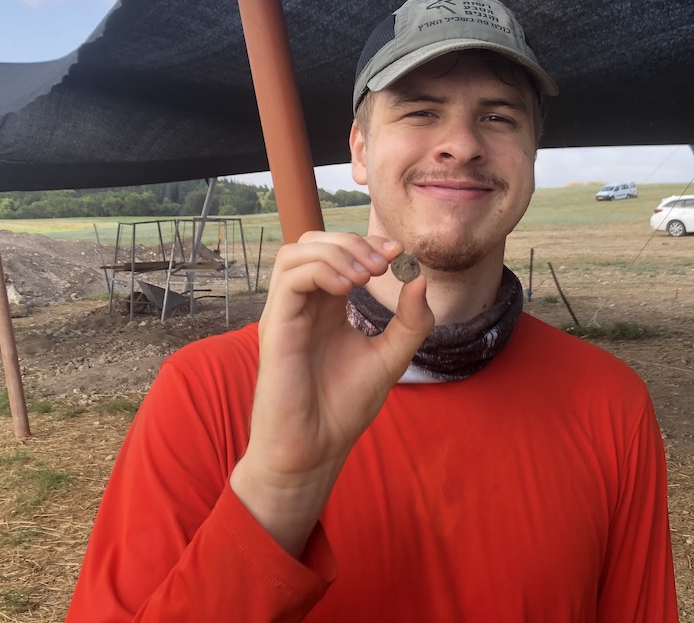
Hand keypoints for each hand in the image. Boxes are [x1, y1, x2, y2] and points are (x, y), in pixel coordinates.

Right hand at [229, 232, 434, 554]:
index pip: (338, 252)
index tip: (400, 253)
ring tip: (366, 276)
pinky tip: (348, 289)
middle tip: (384, 264)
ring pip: (295, 252)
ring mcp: (285, 313)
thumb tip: (418, 279)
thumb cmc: (344, 408)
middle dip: (351, 242)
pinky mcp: (275, 327)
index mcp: (326, 307)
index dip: (367, 243)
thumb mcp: (391, 358)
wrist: (315, 450)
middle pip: (313, 242)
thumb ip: (410, 322)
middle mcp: (303, 304)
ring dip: (335, 252)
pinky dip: (320, 271)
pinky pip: (289, 278)